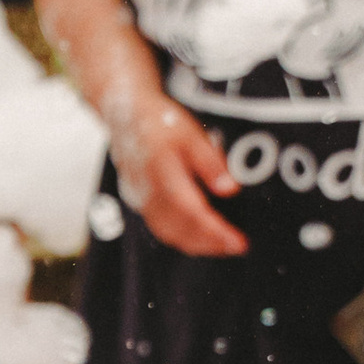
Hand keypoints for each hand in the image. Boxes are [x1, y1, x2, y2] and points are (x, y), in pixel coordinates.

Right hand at [109, 86, 247, 257]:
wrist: (125, 116)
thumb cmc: (160, 122)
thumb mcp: (192, 134)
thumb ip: (210, 163)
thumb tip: (230, 190)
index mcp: (162, 172)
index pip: (192, 211)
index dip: (216, 231)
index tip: (238, 242)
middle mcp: (148, 191)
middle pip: (180, 230)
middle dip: (210, 244)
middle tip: (237, 247)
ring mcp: (140, 199)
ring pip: (169, 234)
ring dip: (197, 245)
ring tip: (222, 246)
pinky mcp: (138, 203)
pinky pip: (160, 229)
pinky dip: (182, 238)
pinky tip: (199, 237)